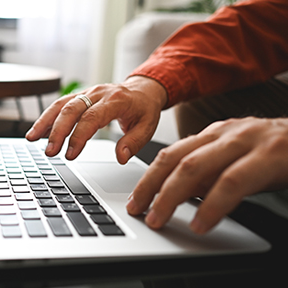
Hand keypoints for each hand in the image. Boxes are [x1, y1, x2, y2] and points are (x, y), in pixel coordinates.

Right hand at [25, 76, 166, 163]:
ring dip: (45, 122)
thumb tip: (120, 157)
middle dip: (57, 131)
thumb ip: (133, 142)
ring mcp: (87, 92)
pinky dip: (47, 117)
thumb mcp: (147, 127)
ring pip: (61, 104)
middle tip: (49, 151)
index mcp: (116, 100)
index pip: (92, 118)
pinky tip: (37, 131)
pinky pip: (60, 104)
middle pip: (71, 109)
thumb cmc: (144, 109)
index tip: (70, 154)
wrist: (143, 89)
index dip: (79, 136)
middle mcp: (98, 93)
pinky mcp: (79, 95)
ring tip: (31, 138)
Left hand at [127, 117, 287, 233]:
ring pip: (195, 167)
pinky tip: (200, 222)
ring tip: (159, 218)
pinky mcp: (269, 155)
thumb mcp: (236, 161)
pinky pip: (232, 181)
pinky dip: (212, 205)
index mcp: (213, 135)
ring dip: (171, 196)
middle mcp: (224, 134)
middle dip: (151, 187)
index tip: (135, 200)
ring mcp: (246, 141)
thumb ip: (208, 174)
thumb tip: (177, 194)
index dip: (148, 178)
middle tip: (138, 211)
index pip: (170, 154)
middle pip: (175, 159)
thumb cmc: (276, 154)